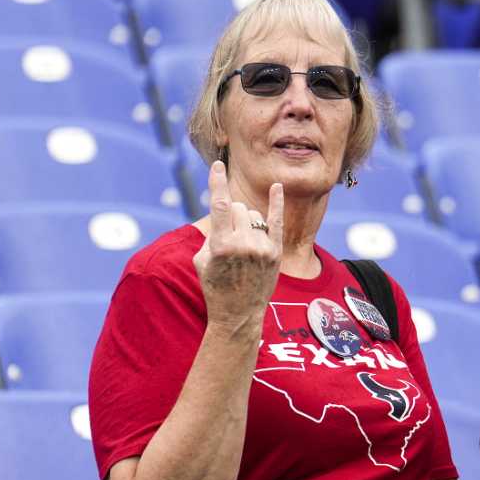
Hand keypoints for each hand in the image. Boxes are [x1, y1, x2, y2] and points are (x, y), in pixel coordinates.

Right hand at [193, 161, 282, 332]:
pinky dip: (277, 203)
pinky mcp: (275, 253)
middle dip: (230, 214)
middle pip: (237, 208)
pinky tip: (277, 187)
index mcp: (221, 246)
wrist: (238, 314)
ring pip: (252, 215)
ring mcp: (262, 249)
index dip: (217, 182)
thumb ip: (211, 233)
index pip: (219, 205)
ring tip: (241, 244)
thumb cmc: (215, 286)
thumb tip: (223, 211)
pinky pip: (277, 222)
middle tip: (228, 235)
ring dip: (244, 221)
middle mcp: (244, 245)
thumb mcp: (202, 260)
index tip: (218, 165)